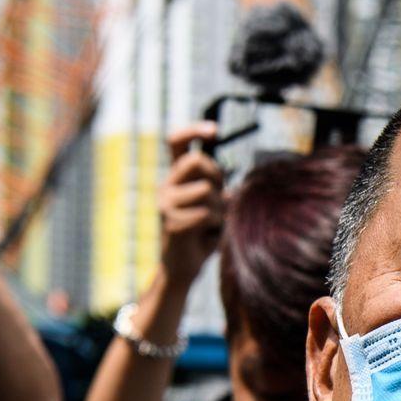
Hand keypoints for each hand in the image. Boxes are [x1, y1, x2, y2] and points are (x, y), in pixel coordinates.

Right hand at [158, 122, 224, 281]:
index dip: (193, 130)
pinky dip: (215, 228)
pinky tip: (206, 238)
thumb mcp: (213, 208)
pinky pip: (207, 215)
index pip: (177, 143)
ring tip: (212, 226)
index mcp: (176, 179)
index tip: (214, 130)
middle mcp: (166, 186)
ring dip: (220, 210)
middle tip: (220, 199)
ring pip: (208, 191)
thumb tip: (233, 188)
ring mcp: (166, 204)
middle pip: (198, 160)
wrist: (182, 270)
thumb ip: (219, 191)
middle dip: (217, 176)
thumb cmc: (201, 237)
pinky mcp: (172, 223)